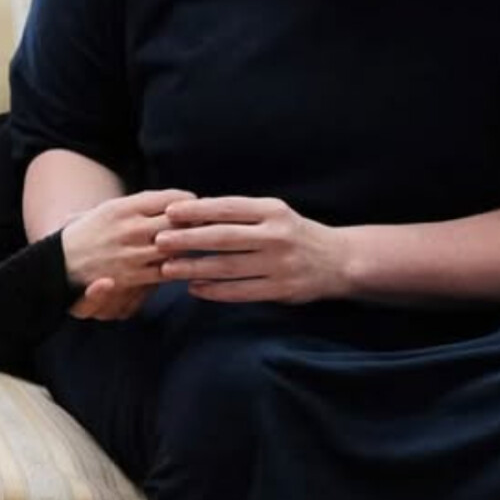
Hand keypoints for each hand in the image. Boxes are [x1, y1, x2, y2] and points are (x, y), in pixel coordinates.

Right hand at [59, 189, 195, 319]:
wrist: (60, 263)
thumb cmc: (88, 233)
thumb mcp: (108, 209)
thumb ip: (140, 205)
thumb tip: (174, 201)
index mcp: (123, 207)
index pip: (168, 198)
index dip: (187, 201)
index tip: (194, 203)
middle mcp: (130, 228)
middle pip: (178, 221)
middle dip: (194, 221)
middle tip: (203, 223)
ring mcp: (133, 253)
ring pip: (177, 246)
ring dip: (190, 245)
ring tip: (198, 243)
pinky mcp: (134, 276)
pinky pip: (168, 271)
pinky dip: (180, 266)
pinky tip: (184, 264)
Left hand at [154, 195, 347, 302]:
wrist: (339, 260)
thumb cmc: (293, 233)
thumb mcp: (273, 213)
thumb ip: (239, 214)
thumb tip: (191, 213)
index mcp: (272, 211)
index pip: (228, 208)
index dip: (197, 210)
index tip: (170, 212)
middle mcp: (276, 236)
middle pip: (224, 237)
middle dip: (188, 239)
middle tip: (160, 241)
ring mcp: (280, 264)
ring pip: (229, 267)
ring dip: (195, 268)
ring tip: (168, 269)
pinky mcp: (282, 290)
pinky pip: (242, 291)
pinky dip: (215, 291)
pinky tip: (194, 289)